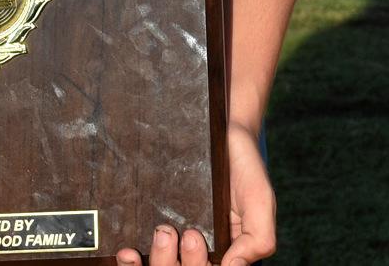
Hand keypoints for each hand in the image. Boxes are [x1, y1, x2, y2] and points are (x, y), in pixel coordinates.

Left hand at [116, 120, 274, 265]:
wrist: (223, 135)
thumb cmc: (245, 169)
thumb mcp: (260, 202)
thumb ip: (258, 238)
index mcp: (225, 254)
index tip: (195, 243)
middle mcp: (199, 252)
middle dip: (180, 265)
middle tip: (189, 234)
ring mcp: (174, 243)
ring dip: (157, 262)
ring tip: (163, 232)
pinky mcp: (155, 226)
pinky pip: (139, 260)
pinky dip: (130, 264)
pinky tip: (128, 252)